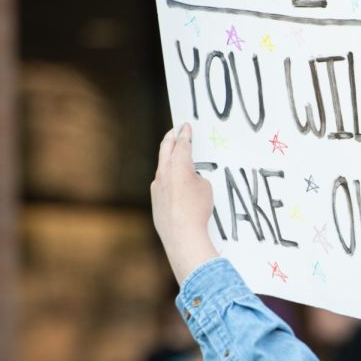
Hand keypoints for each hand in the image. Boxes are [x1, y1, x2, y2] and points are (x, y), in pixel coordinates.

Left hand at [151, 123, 217, 283]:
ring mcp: (157, 186)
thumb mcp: (205, 188)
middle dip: (171, 138)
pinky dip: (169, 179)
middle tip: (176, 131)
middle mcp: (164, 173)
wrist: (182, 234)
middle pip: (165, 149)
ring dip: (169, 159)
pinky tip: (176, 185)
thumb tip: (189, 179)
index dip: (185, 134)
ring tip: (176, 156)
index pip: (182, 144)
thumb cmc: (197, 210)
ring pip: (162, 167)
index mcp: (178, 166)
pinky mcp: (155, 200)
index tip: (185, 126)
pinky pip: (162, 184)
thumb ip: (196, 177)